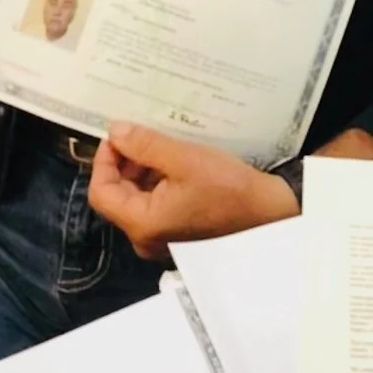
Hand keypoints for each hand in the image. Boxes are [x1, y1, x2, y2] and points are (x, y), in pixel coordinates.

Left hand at [88, 121, 299, 261]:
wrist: (270, 214)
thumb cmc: (228, 188)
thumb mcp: (183, 158)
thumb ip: (144, 145)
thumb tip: (115, 132)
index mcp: (143, 225)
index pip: (101, 193)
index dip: (104, 160)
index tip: (118, 136)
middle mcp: (146, 239)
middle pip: (118, 197)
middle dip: (124, 164)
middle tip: (139, 136)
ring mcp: (162, 240)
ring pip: (136, 201)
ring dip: (141, 172)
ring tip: (158, 146)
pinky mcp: (177, 235)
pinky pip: (155, 207)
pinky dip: (156, 184)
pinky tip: (172, 163)